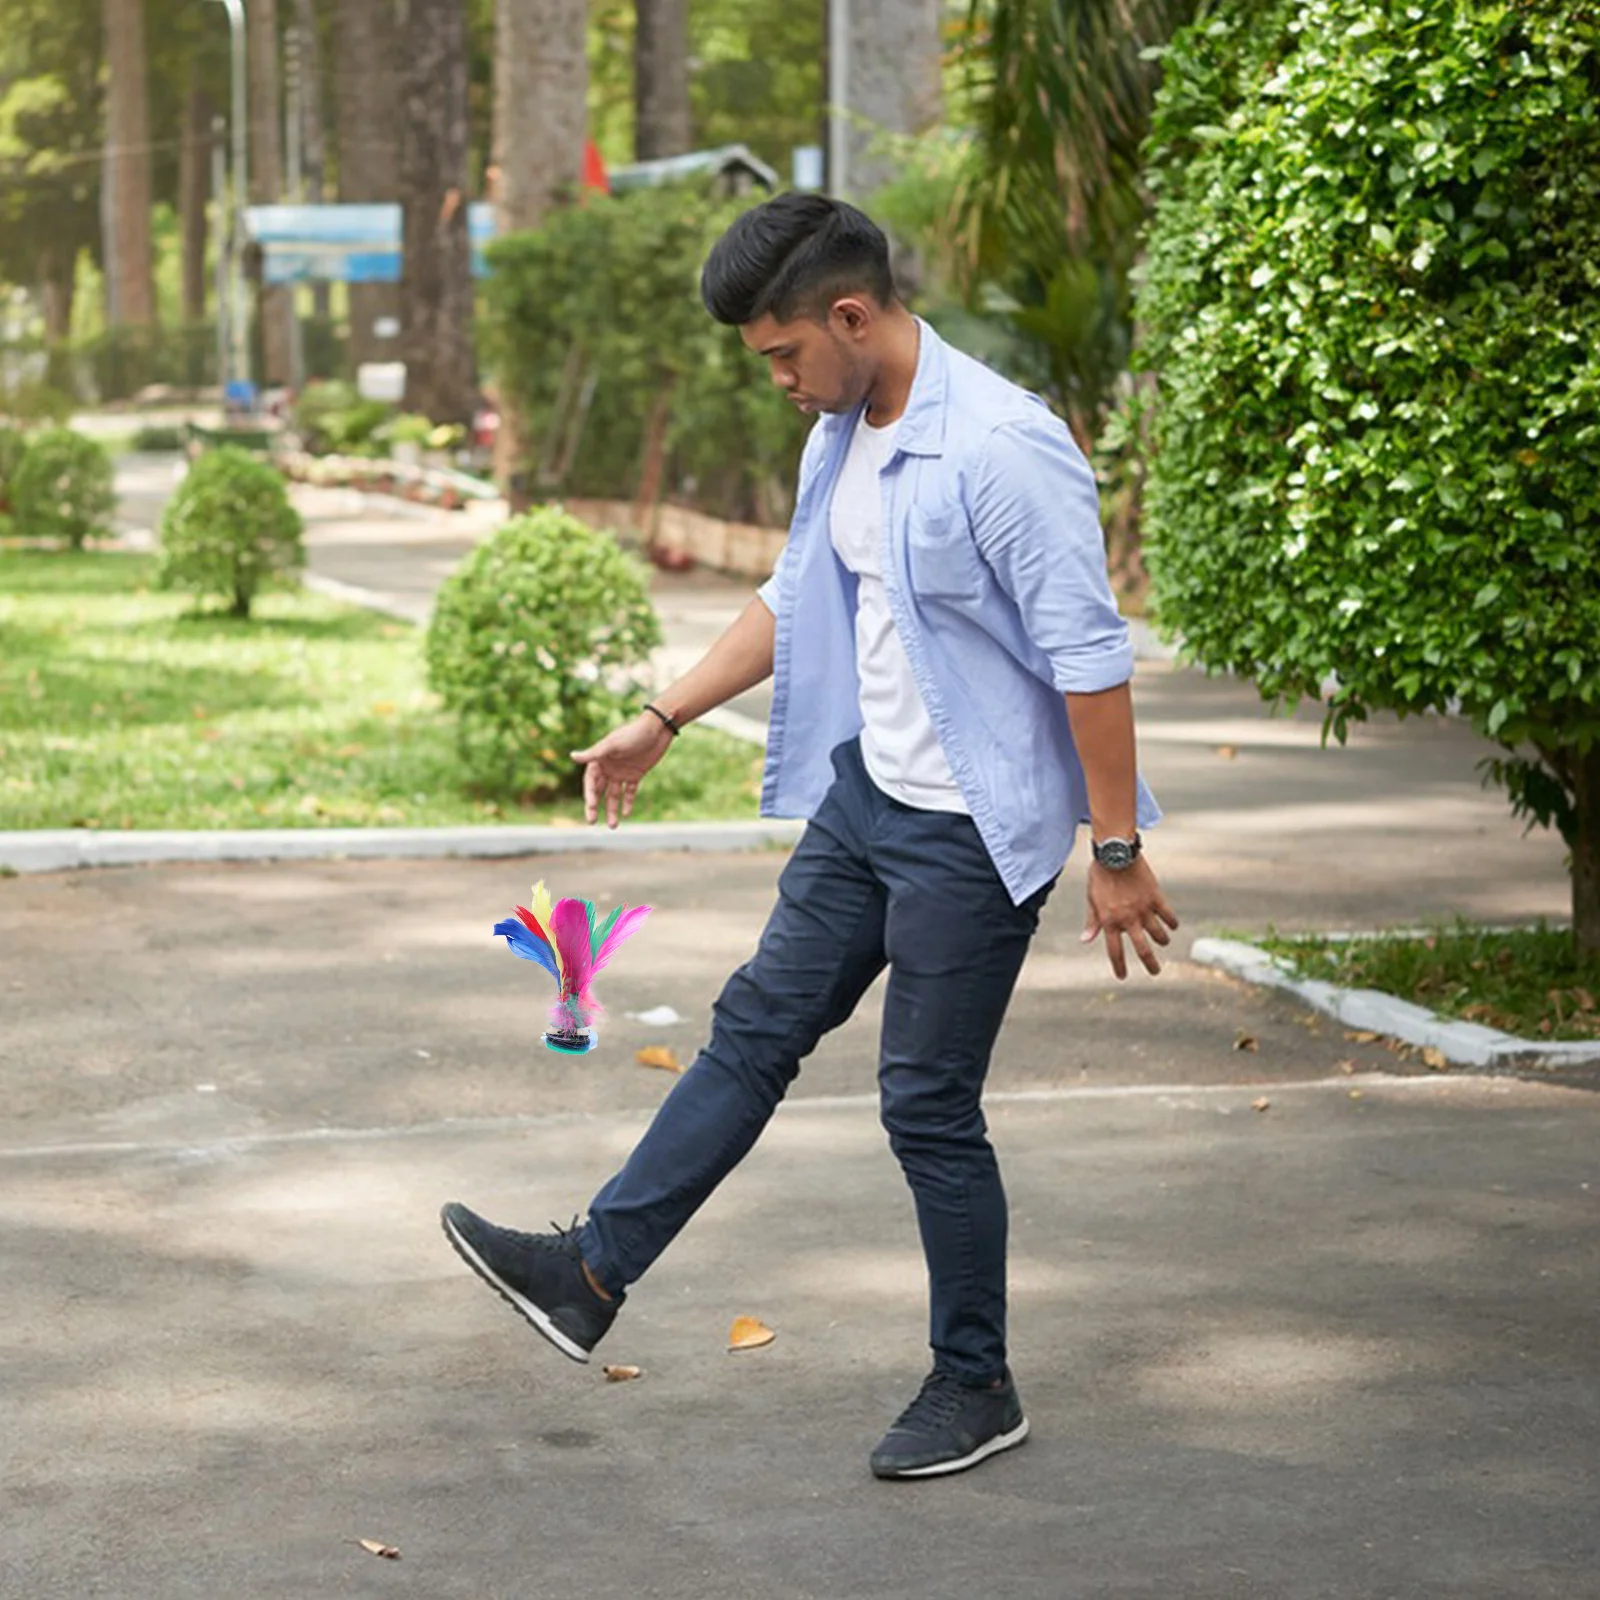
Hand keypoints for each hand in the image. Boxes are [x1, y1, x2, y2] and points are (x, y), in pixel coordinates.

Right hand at [571, 714, 673, 828]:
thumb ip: (594, 753)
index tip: (591, 806)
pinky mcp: (636, 774)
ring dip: (612, 810)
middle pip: (599, 791)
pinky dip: (627, 802)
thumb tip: (572, 756)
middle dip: (595, 807)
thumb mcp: (613, 744)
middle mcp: (609, 767)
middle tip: (592, 822)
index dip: (589, 795)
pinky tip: (626, 813)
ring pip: (614, 795)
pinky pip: (629, 792)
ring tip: (613, 826)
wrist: (657, 730)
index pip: (590, 782)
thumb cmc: (633, 733)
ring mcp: (622, 772)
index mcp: (600, 759)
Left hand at [1081, 857, 1179, 977]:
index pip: (1115, 951)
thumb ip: (1092, 921)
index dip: (1118, 966)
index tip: (1122, 977)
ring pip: (1158, 933)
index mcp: (1110, 921)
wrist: (1115, 854)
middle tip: (1155, 972)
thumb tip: (1086, 940)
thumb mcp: (1091, 899)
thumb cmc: (1099, 876)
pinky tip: (1173, 926)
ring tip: (1163, 942)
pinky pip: (1168, 915)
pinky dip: (1171, 922)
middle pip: (1142, 949)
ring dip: (1162, 940)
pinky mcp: (1156, 897)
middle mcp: (1128, 919)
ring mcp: (1144, 909)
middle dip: (1150, 964)